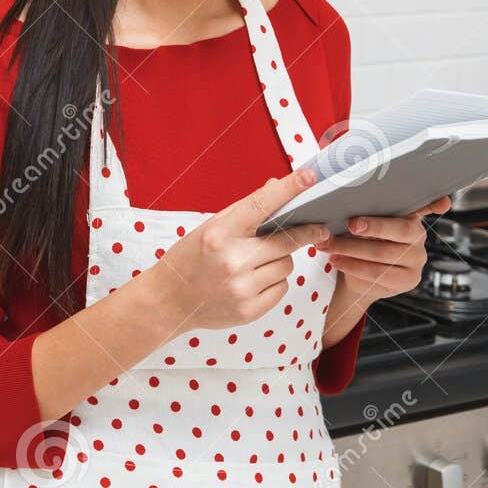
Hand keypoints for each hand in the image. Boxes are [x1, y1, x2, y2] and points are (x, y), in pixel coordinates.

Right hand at [149, 168, 330, 334]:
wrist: (169, 301)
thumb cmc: (189, 258)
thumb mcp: (209, 228)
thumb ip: (243, 210)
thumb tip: (276, 187)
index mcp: (219, 234)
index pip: (259, 206)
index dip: (288, 190)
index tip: (309, 177)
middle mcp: (231, 261)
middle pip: (286, 241)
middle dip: (304, 233)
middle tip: (319, 228)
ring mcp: (241, 288)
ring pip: (286, 266)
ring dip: (279, 261)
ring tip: (256, 264)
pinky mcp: (250, 311)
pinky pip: (282, 288)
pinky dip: (274, 282)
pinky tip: (253, 282)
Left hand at [321, 195, 451, 305]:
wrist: (356, 274)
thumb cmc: (357, 239)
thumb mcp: (360, 223)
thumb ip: (361, 212)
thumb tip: (341, 201)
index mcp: (409, 216)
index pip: (426, 207)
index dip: (435, 204)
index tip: (443, 203)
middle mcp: (418, 236)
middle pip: (401, 230)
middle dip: (374, 226)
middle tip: (351, 224)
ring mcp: (417, 260)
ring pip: (384, 254)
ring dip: (352, 249)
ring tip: (329, 246)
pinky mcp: (409, 280)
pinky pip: (379, 274)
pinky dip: (354, 267)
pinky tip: (337, 261)